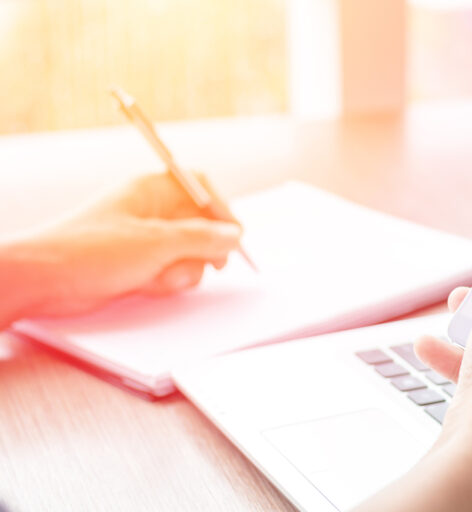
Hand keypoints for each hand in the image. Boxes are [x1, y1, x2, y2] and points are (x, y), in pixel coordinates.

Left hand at [6, 172, 241, 318]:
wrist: (44, 281)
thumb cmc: (91, 250)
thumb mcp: (156, 243)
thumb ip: (202, 238)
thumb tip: (234, 235)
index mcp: (151, 190)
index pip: (200, 187)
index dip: (222, 209)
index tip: (235, 236)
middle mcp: (151, 211)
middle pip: (200, 225)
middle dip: (202, 250)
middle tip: (209, 266)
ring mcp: (145, 240)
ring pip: (188, 254)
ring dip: (181, 272)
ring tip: (156, 278)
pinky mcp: (138, 264)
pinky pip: (170, 272)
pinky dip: (164, 282)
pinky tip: (144, 286)